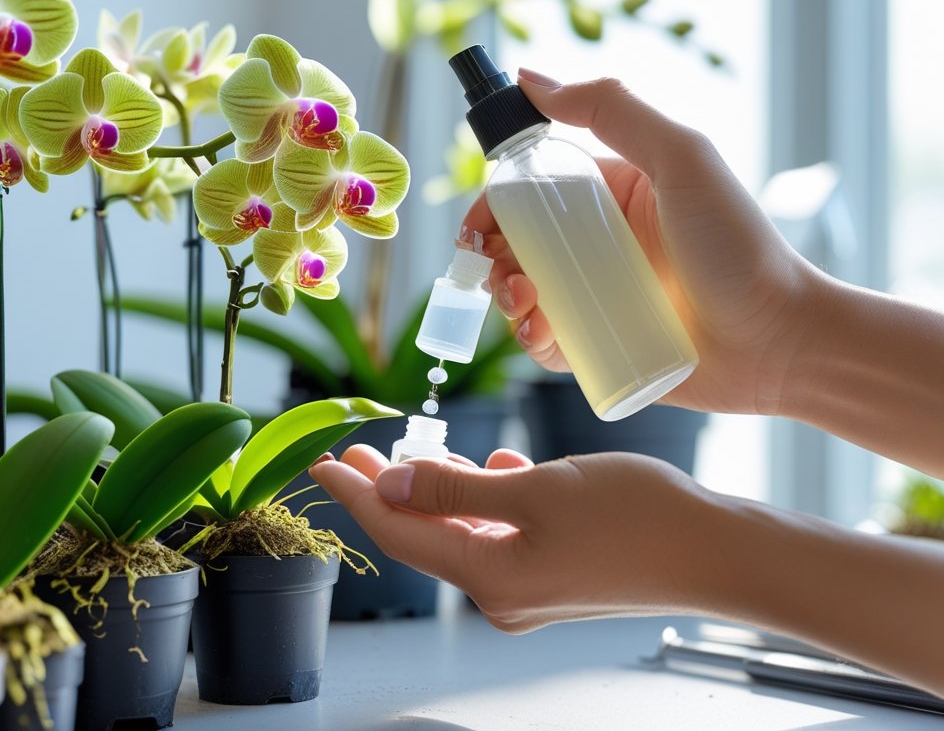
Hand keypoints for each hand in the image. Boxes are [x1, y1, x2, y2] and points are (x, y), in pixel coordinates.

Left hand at [311, 446, 943, 697]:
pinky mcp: (558, 574)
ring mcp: (532, 588)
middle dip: (389, 489)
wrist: (719, 552)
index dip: (356, 495)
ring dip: (440, 491)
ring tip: (414, 451)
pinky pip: (503, 535)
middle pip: (425, 534)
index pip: (397, 533)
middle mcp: (502, 593)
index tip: (322, 462)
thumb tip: (388, 486)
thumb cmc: (636, 518)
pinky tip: (494, 469)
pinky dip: (488, 502)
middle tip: (356, 449)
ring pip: (464, 532)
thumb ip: (454, 491)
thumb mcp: (536, 491)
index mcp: (489, 576)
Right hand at [466, 72, 820, 415]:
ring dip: (503, 295)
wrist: (781, 340)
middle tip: (494, 265)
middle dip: (489, 254)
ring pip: (522, 293)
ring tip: (523, 299)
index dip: (494, 202)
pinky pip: (546, 342)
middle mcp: (601, 244)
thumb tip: (530, 78)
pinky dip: (528, 338)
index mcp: (613, 193)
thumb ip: (612, 109)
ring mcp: (599, 297)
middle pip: (516, 243)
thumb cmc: (741, 245)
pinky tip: (539, 332)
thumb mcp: (680, 158)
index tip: (477, 220)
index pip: (531, 189)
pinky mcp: (601, 346)